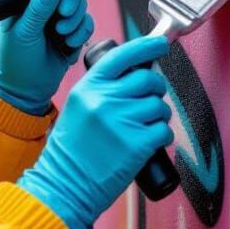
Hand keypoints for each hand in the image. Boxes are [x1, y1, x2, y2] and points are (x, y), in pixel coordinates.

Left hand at [0, 0, 94, 114]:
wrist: (26, 89)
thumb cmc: (15, 60)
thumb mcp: (23, 34)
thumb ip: (37, 9)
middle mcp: (39, 1)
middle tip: (64, 14)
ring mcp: (56, 15)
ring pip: (78, 1)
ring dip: (75, 18)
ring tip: (61, 36)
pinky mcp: (71, 29)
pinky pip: (87, 20)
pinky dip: (81, 31)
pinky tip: (68, 45)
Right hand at [16, 35, 173, 228]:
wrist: (64, 185)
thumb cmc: (72, 151)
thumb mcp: (78, 109)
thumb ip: (101, 91)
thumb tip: (136, 78)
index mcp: (88, 88)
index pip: (123, 55)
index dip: (147, 46)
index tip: (161, 44)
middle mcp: (104, 100)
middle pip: (148, 79)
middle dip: (155, 89)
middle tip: (148, 103)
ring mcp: (121, 121)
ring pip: (160, 105)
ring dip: (158, 116)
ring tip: (142, 129)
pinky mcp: (137, 143)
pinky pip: (165, 130)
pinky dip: (161, 137)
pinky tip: (146, 145)